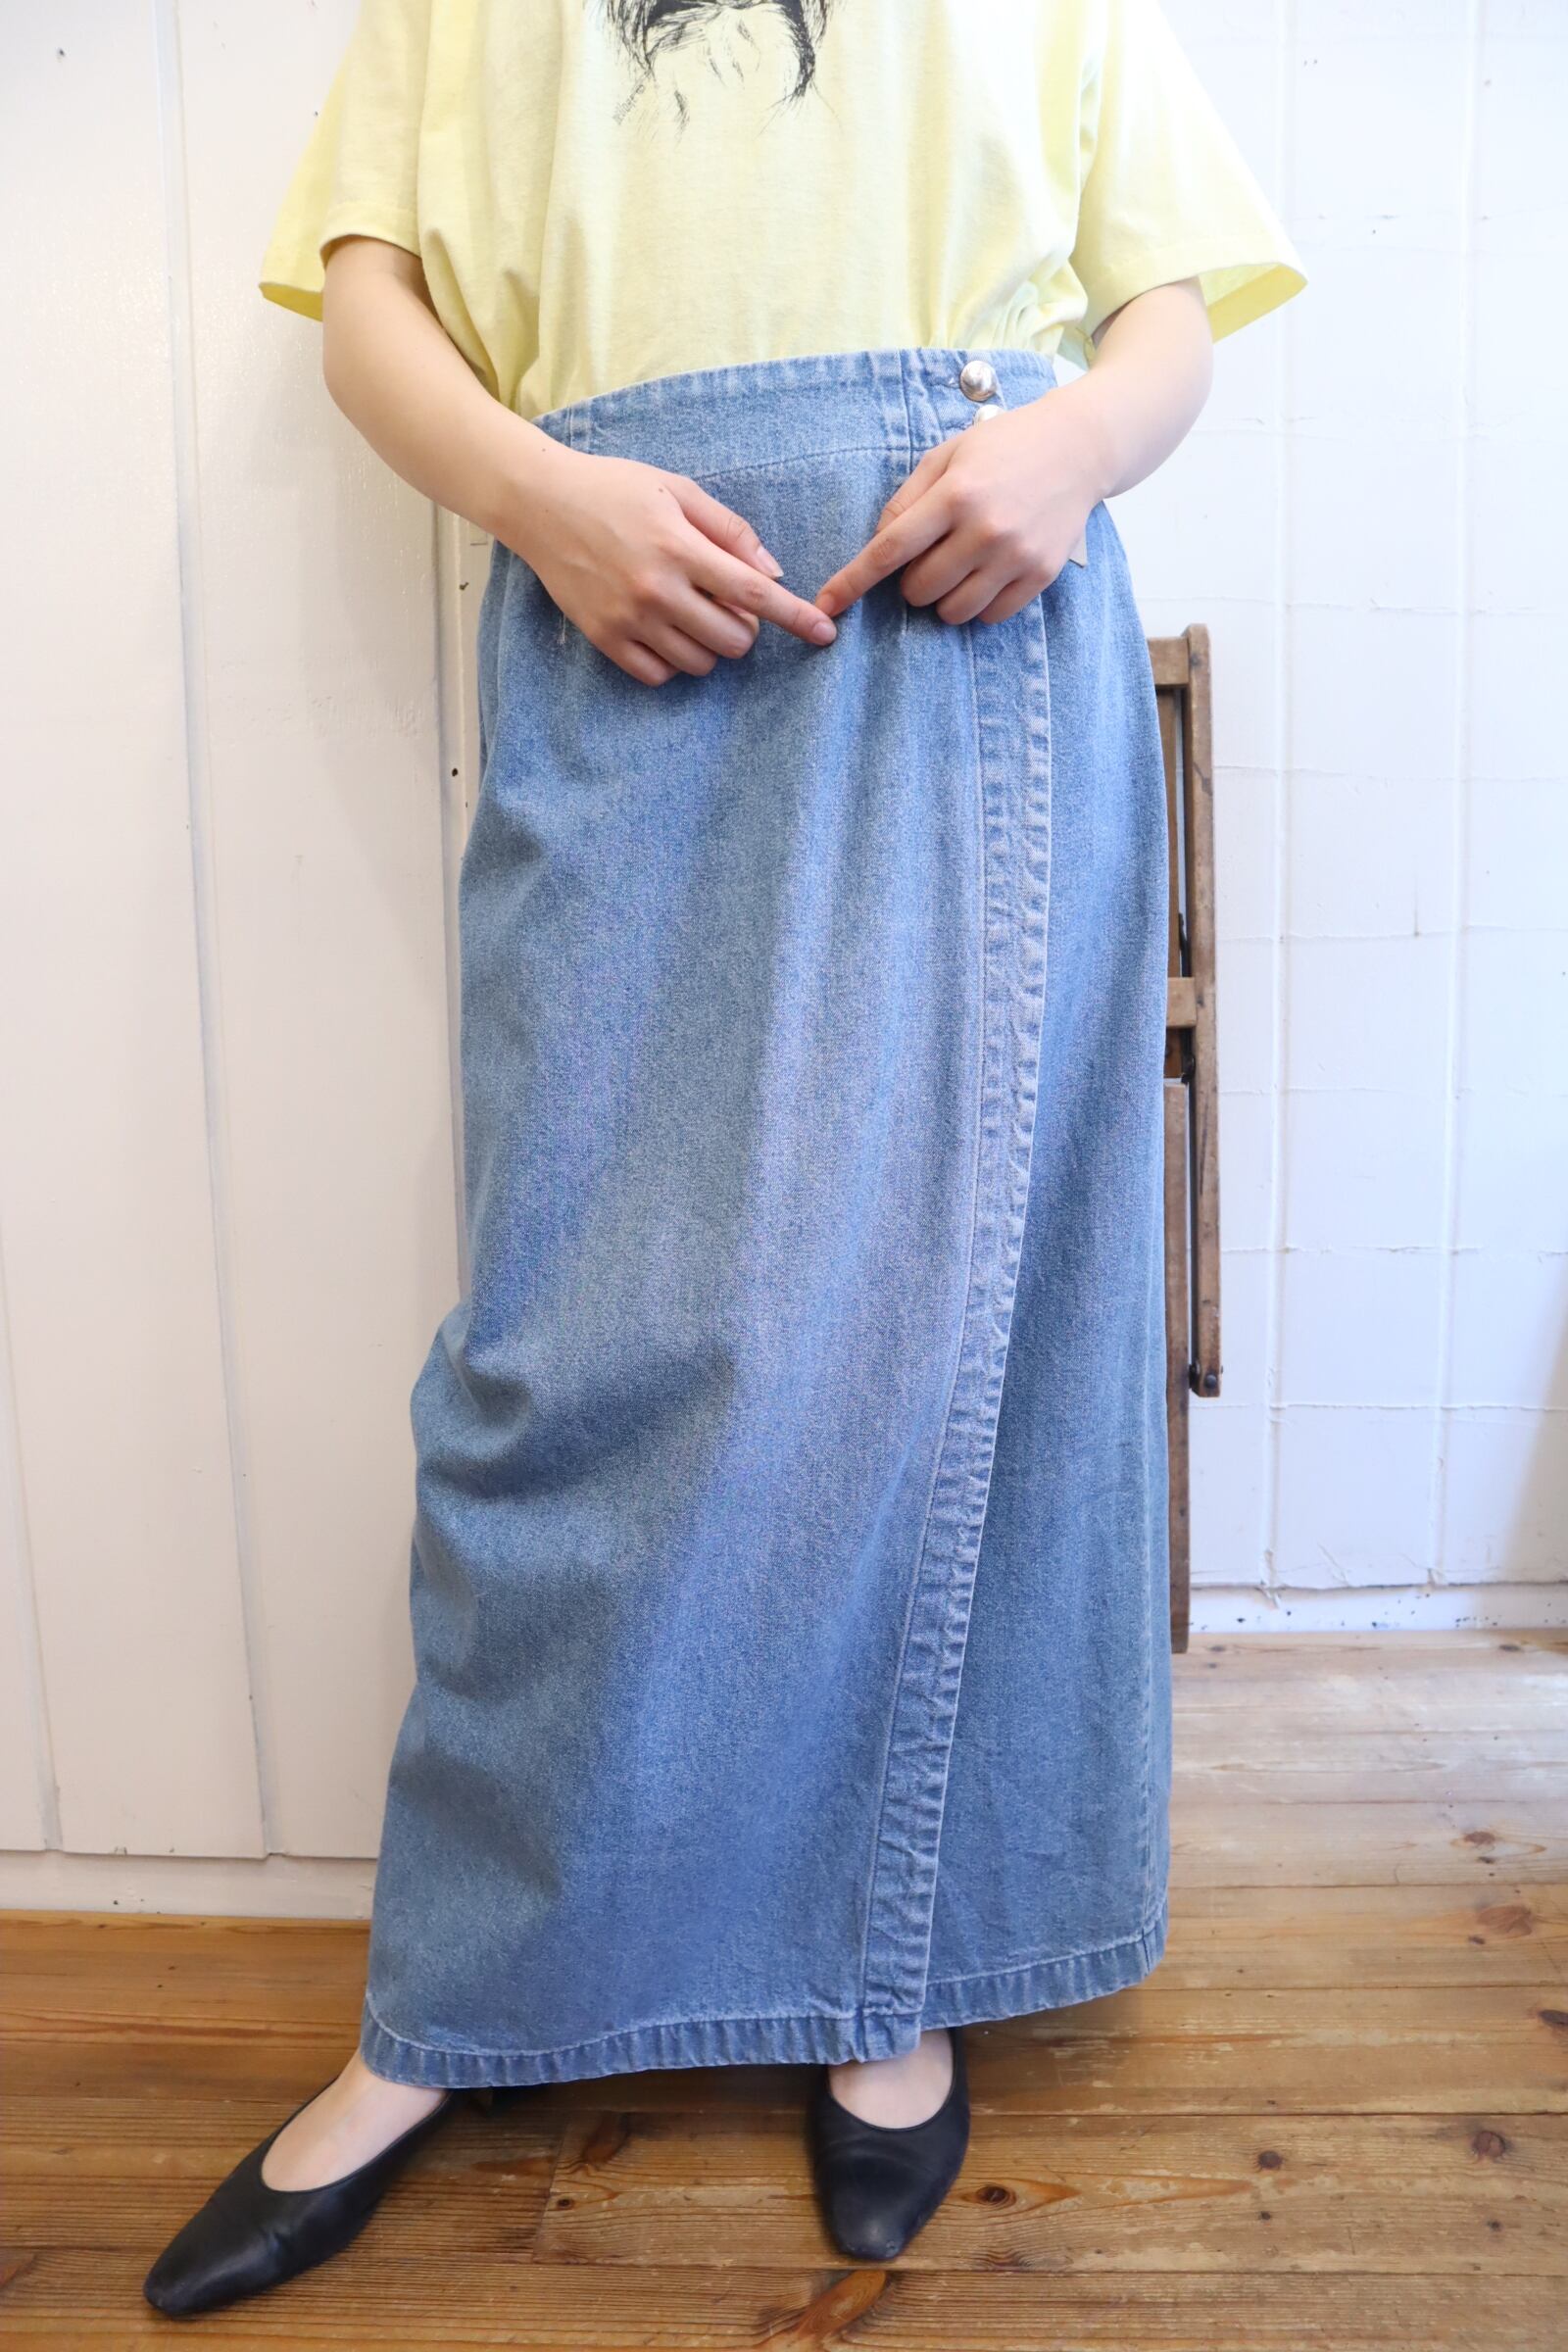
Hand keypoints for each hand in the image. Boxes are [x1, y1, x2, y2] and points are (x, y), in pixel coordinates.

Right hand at [504, 442, 837, 685]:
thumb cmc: (614, 489)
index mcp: (679, 547)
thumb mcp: (677, 489)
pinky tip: (666, 631)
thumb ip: (729, 530)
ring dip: (710, 644)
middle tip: (726, 602)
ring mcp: (628, 619)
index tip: (825, 633)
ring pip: (701, 663)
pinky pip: (661, 675)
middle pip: (733, 640)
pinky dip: (675, 660)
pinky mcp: (604, 639)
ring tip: (691, 611)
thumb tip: (772, 573)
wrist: (541, 504)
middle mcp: (655, 589)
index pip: (753, 594)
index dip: (795, 616)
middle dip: (744, 628)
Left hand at [812, 388, 1110, 627]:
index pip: (890, 549)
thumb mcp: (947, 455)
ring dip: (944, 598)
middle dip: (913, 580)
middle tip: (934, 552)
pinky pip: (989, 617)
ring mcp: (1015, 556)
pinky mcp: (1040, 575)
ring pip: (951, 612)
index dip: (853, 581)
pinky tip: (988, 573)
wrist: (1079, 447)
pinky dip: (978, 604)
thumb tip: (879, 543)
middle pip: (918, 590)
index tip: (827, 604)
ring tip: (960, 564)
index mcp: (955, 494)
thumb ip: (907, 499)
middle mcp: (985, 529)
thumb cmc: (1004, 447)